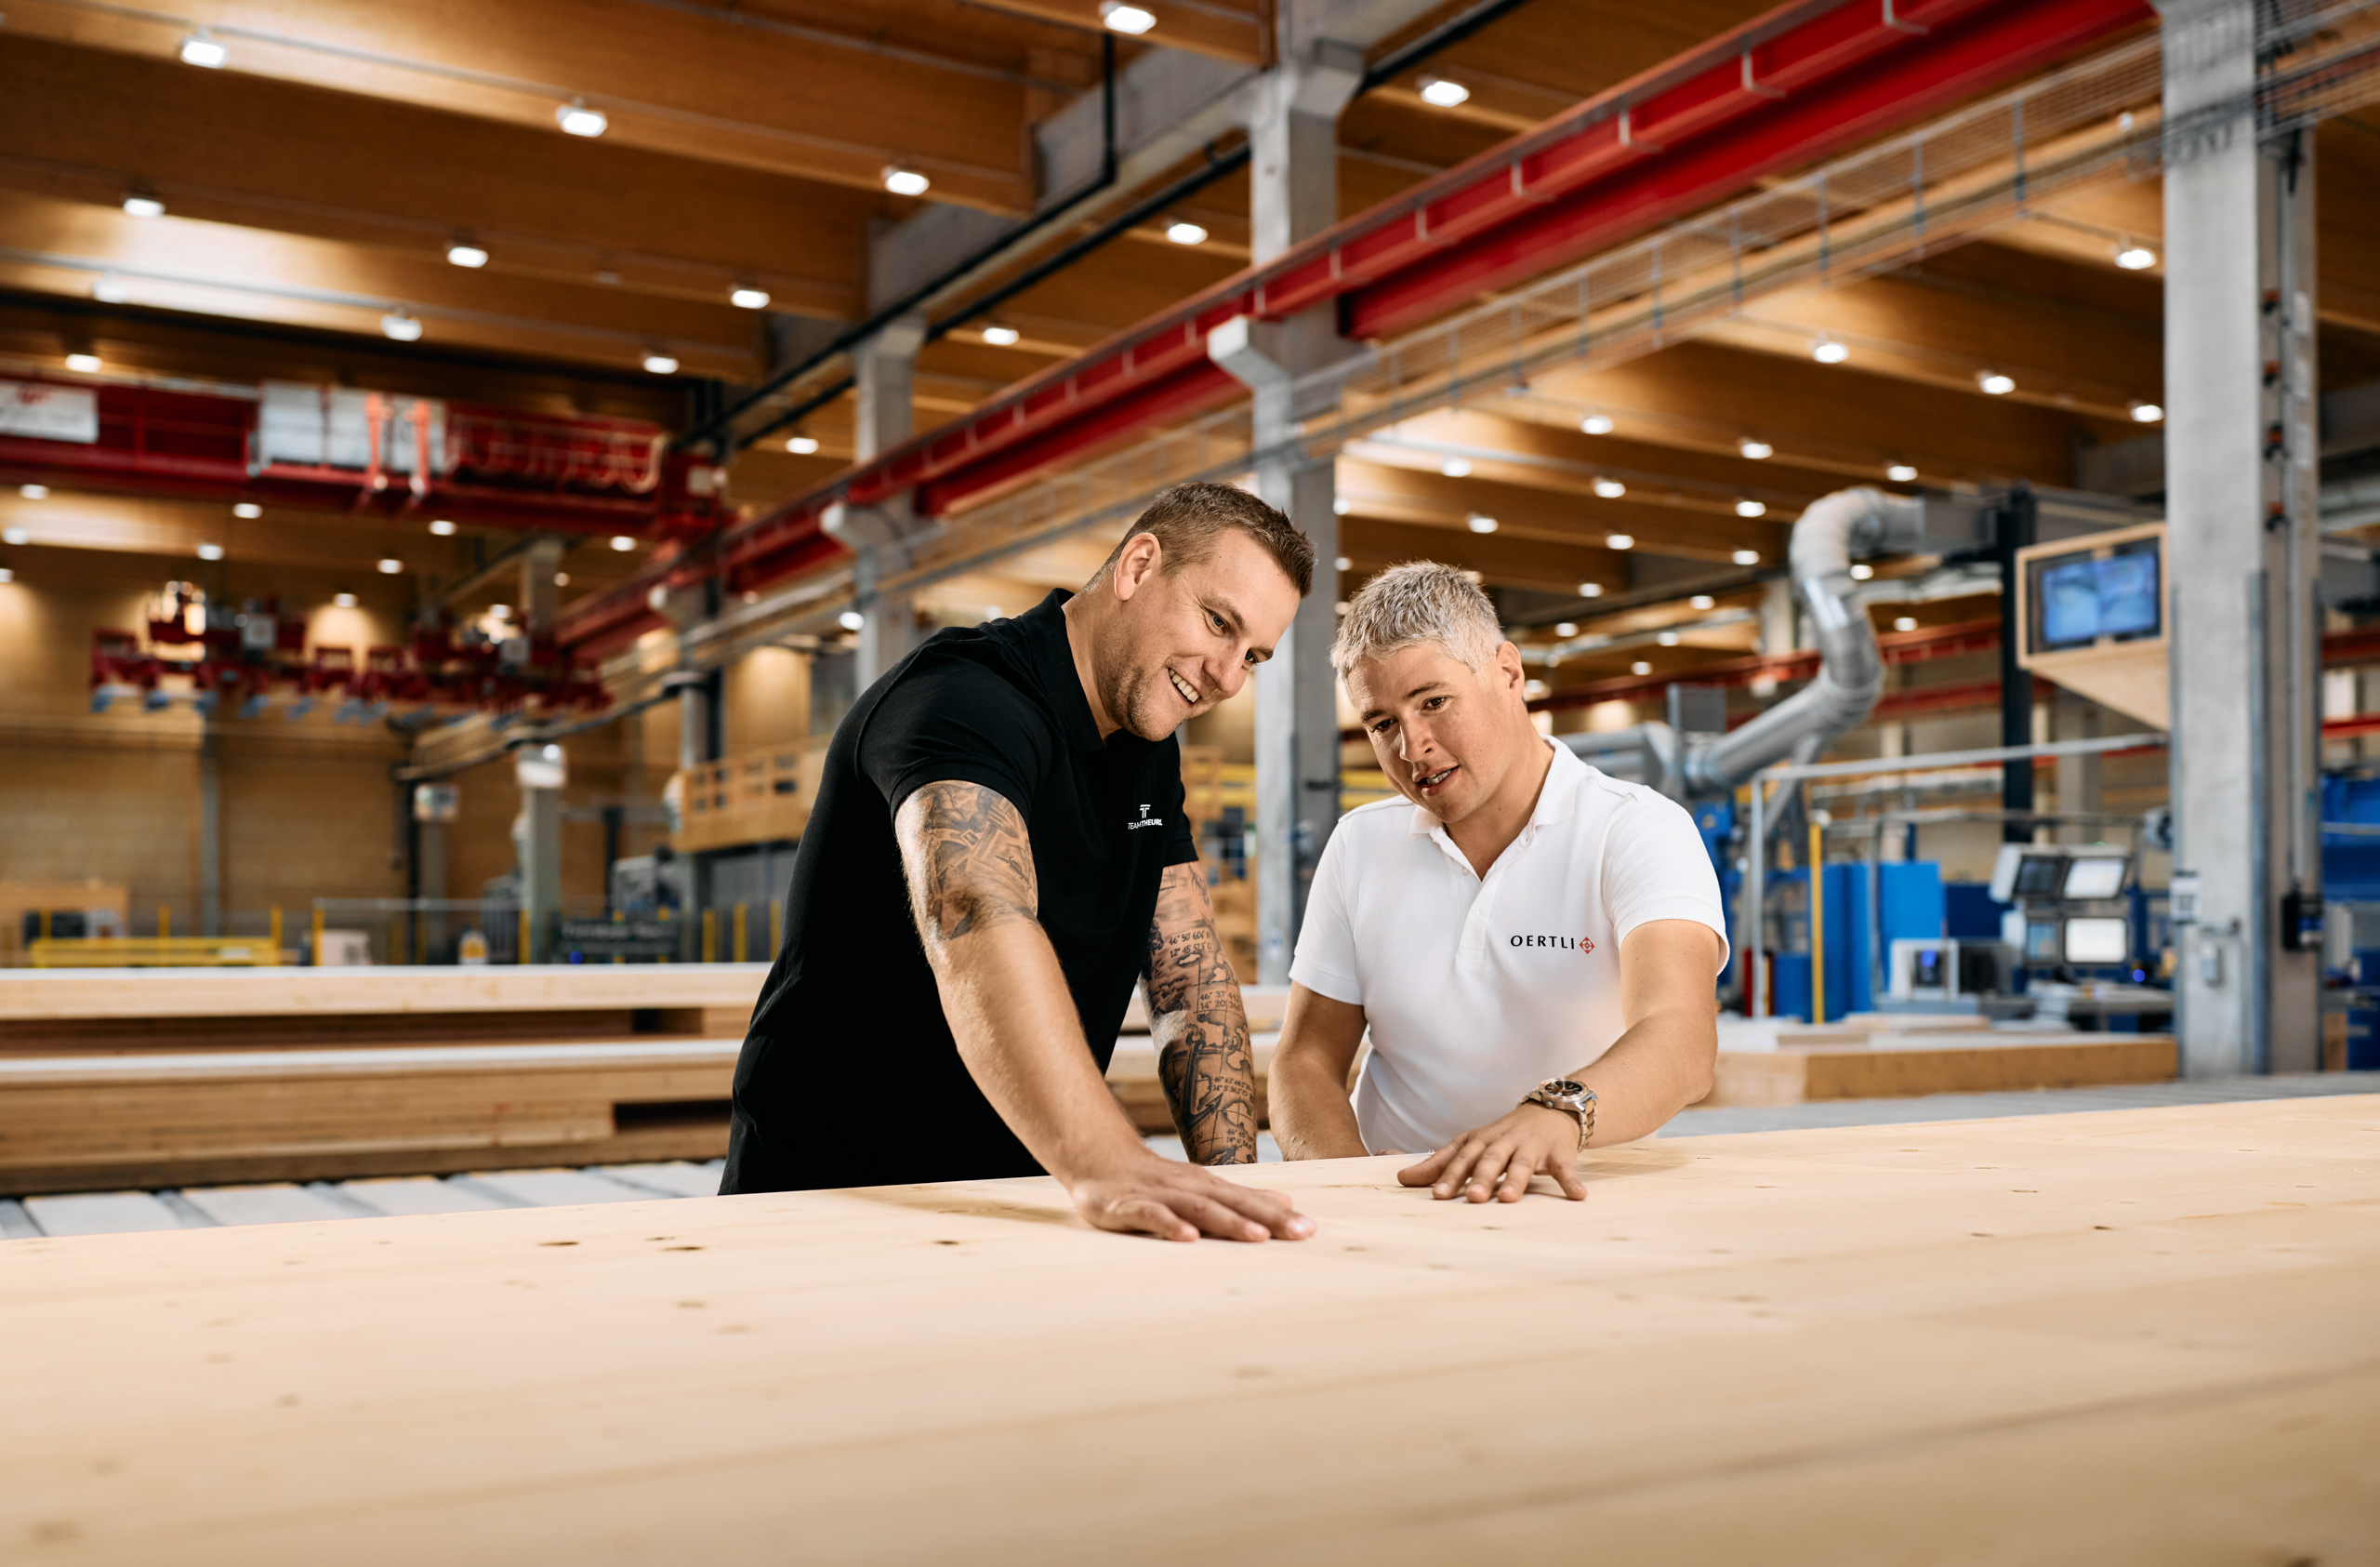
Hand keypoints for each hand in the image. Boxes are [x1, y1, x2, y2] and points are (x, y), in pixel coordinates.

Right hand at [1066, 1152, 1316, 1242]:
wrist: (1099, 1160)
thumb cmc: (1155, 1181)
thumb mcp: (1201, 1186)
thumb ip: (1242, 1196)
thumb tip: (1286, 1200)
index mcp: (1208, 1186)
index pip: (1249, 1201)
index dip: (1279, 1216)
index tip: (1310, 1230)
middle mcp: (1188, 1187)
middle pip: (1232, 1203)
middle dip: (1267, 1219)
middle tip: (1300, 1233)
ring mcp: (1159, 1196)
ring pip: (1198, 1208)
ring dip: (1229, 1222)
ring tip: (1257, 1237)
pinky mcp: (1128, 1206)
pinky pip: (1151, 1217)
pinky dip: (1170, 1225)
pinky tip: (1188, 1238)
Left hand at [1397, 1104, 1588, 1202]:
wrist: (1551, 1109)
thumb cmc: (1503, 1135)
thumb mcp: (1471, 1145)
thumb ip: (1439, 1163)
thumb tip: (1401, 1179)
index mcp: (1481, 1141)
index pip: (1462, 1158)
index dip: (1450, 1175)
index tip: (1437, 1195)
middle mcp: (1504, 1141)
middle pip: (1491, 1160)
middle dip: (1481, 1178)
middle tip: (1473, 1199)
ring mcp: (1532, 1146)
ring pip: (1523, 1163)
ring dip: (1517, 1180)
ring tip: (1510, 1199)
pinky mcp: (1558, 1152)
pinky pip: (1565, 1168)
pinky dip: (1571, 1182)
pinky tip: (1578, 1196)